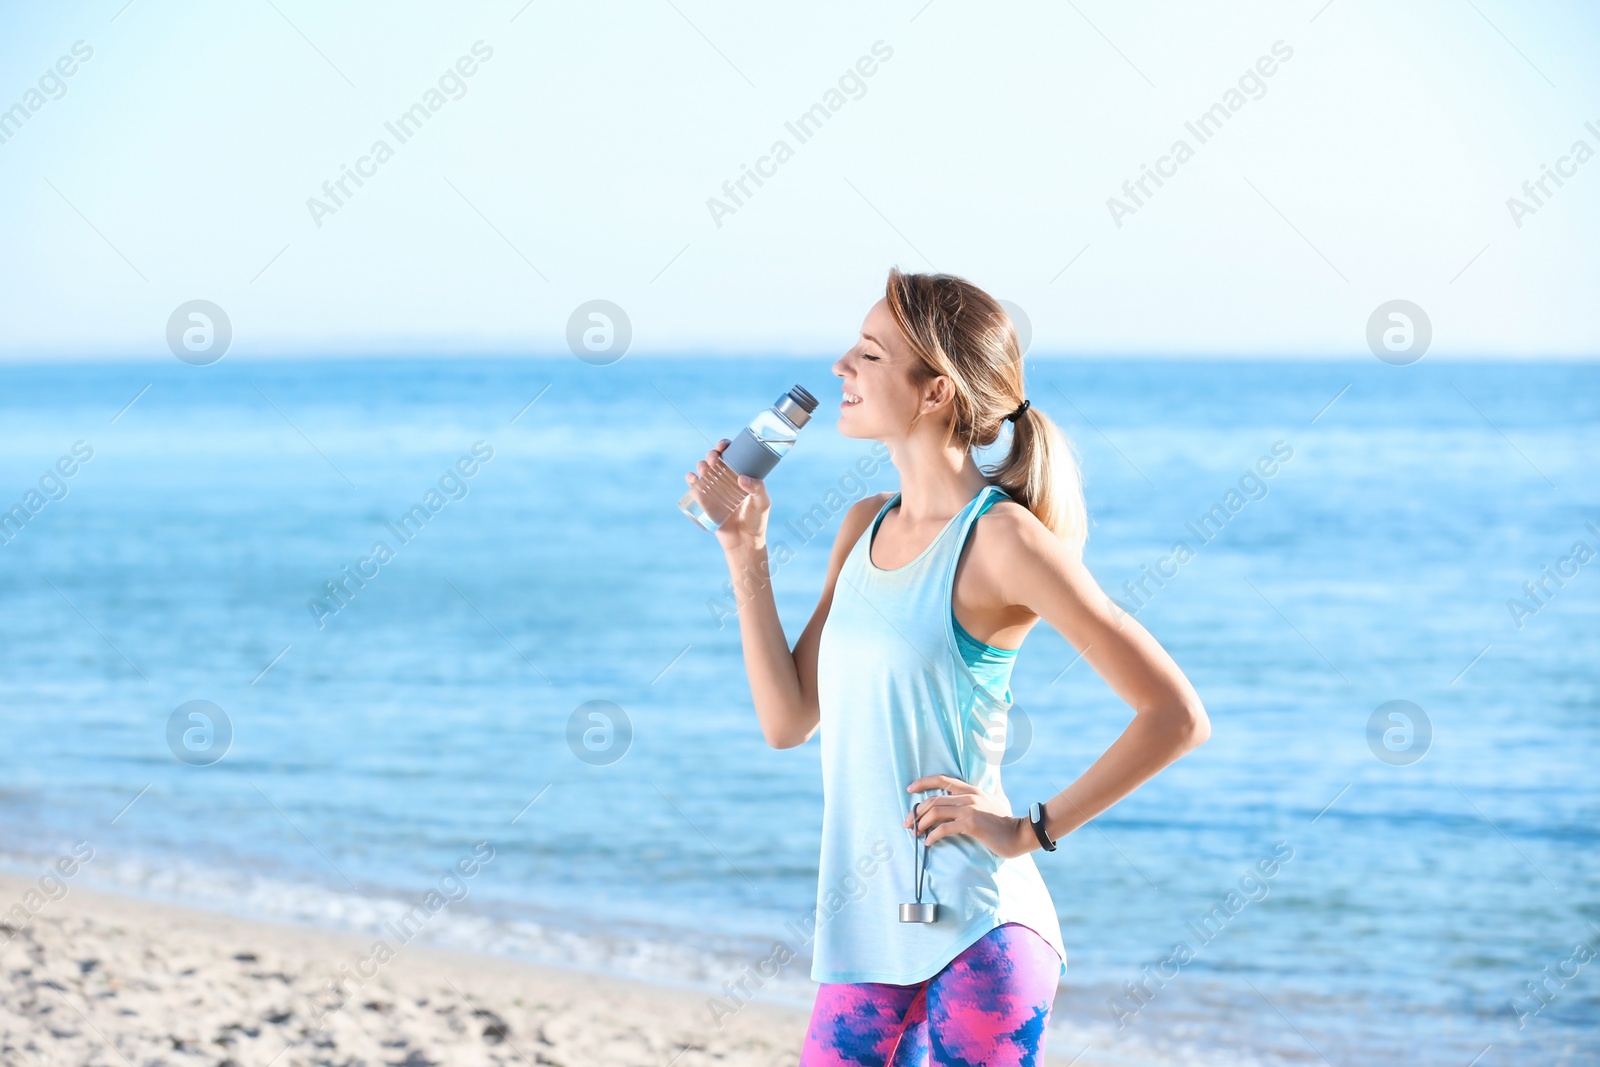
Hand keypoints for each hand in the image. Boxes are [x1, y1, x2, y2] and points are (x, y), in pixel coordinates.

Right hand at [683, 439, 771, 553]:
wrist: (744, 542)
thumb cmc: (756, 521)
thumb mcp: (762, 503)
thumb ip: (757, 489)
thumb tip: (741, 478)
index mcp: (740, 474)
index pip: (732, 455)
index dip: (726, 446)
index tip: (723, 445)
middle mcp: (726, 479)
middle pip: (715, 459)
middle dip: (712, 454)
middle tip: (715, 459)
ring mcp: (714, 489)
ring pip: (704, 470)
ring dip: (701, 464)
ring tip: (705, 469)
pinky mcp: (704, 501)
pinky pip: (694, 486)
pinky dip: (691, 478)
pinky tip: (693, 478)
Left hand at [904, 775, 1035, 858]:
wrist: (1020, 834)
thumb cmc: (1007, 820)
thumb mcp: (998, 798)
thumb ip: (992, 788)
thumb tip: (995, 778)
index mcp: (971, 789)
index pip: (942, 779)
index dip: (923, 782)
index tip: (909, 789)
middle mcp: (968, 796)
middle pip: (933, 800)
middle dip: (917, 812)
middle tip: (908, 823)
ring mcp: (969, 809)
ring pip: (935, 812)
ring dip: (921, 823)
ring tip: (915, 833)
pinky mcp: (970, 824)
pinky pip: (944, 828)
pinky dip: (933, 836)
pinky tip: (928, 842)